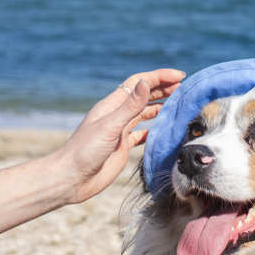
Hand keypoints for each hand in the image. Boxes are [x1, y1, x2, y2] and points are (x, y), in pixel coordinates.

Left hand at [53, 69, 184, 203]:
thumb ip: (129, 106)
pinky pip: (142, 134)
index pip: (138, 83)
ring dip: (161, 108)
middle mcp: (117, 115)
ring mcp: (120, 131)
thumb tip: (146, 83)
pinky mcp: (122, 147)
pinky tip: (166, 131)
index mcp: (112, 105)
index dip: (158, 77)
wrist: (71, 179)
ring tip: (179, 106)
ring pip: (144, 114)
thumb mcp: (109, 126)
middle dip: (163, 89)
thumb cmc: (85, 151)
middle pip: (143, 96)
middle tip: (184, 88)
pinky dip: (155, 130)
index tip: (179, 76)